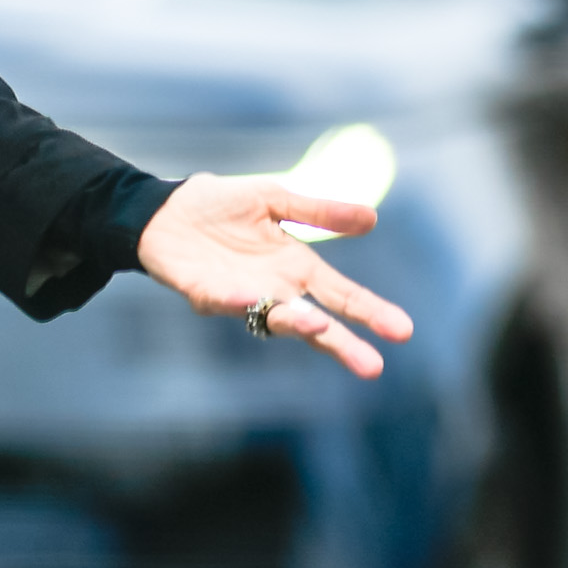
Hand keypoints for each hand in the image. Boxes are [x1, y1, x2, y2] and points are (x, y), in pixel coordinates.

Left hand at [136, 173, 413, 379]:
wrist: (165, 209)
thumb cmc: (221, 206)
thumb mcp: (276, 199)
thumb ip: (319, 212)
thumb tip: (372, 219)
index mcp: (296, 268)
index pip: (342, 296)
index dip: (370, 313)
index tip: (402, 331)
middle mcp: (274, 289)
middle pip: (316, 322)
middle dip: (343, 344)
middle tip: (373, 367)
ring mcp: (241, 296)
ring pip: (274, 319)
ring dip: (297, 322)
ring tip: (320, 325)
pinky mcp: (205, 293)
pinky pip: (225, 302)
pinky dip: (240, 301)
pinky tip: (258, 298)